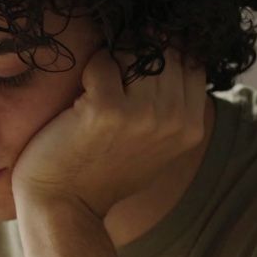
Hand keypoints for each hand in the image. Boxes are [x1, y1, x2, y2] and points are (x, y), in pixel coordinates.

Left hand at [12, 48, 207, 216]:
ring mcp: (142, 114)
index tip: (136, 69)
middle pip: (165, 51)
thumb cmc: (102, 173)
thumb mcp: (156, 146)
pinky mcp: (105, 109)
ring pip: (135, 51)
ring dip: (113, 60)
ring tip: (97, 88)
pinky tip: (81, 96)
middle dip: (136, 52)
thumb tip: (178, 56)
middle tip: (111, 76)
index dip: (163, 55)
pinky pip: (102, 62)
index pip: (192, 60)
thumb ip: (173, 109)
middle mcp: (174, 119)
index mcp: (191, 126)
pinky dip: (90, 70)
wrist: (64, 206)